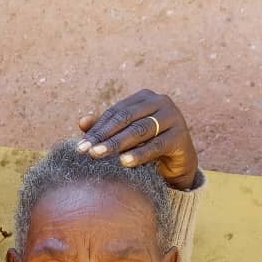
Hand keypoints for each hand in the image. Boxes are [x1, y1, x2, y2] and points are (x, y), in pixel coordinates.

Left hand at [78, 89, 198, 189]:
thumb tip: (82, 122)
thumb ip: (107, 128)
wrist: (178, 163)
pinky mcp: (181, 136)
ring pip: (140, 130)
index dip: (97, 129)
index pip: (116, 112)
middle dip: (104, 136)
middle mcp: (160, 102)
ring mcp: (173, 117)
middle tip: (86, 151)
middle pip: (126, 119)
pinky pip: (156, 145)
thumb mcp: (126, 136)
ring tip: (98, 155)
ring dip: (117, 144)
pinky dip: (139, 154)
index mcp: (144, 98)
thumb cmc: (148, 146)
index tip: (80, 146)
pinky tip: (124, 162)